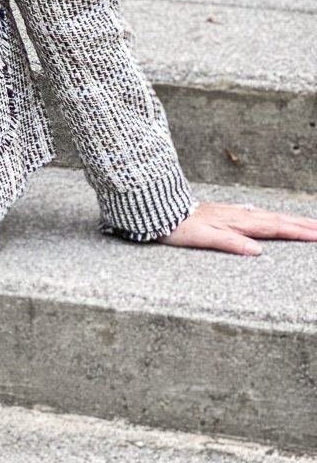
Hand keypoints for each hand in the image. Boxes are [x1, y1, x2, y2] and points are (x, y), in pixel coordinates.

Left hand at [159, 200, 316, 255]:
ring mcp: (233, 213)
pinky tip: (267, 215)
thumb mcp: (204, 238)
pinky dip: (269, 216)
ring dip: (290, 219)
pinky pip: (255, 214)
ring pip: (268, 215)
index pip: (276, 227)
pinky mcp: (224, 214)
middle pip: (278, 219)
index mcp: (238, 222)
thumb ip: (230, 243)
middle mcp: (239, 215)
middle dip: (302, 224)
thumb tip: (257, 251)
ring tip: (307, 222)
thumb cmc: (179, 226)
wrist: (160, 211)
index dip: (298, 231)